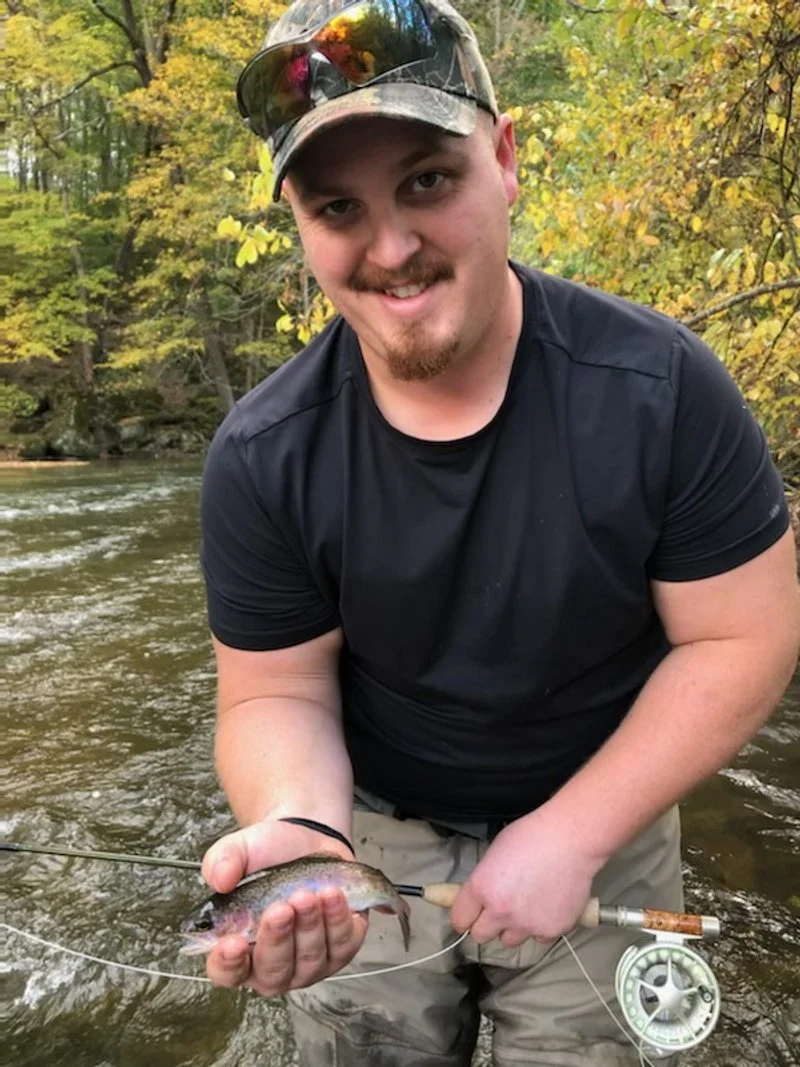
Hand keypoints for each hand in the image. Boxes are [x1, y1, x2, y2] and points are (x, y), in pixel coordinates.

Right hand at [200, 820, 368, 995]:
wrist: (307, 839)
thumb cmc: (268, 855)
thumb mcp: (239, 850)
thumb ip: (221, 862)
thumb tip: (220, 880)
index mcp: (238, 948)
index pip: (227, 973)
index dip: (228, 964)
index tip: (233, 942)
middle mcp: (272, 965)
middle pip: (273, 973)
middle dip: (277, 939)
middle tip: (281, 908)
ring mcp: (308, 963)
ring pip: (310, 961)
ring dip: (309, 927)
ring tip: (307, 894)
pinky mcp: (341, 949)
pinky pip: (342, 945)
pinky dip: (337, 921)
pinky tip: (332, 895)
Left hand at [449, 804, 603, 946]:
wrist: (570, 840)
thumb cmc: (532, 836)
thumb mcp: (495, 853)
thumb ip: (484, 881)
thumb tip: (481, 897)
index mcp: (481, 888)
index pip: (460, 919)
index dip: (465, 916)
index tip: (470, 915)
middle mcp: (500, 911)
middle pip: (481, 936)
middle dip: (487, 925)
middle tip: (500, 911)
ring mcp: (526, 924)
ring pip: (510, 940)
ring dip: (514, 928)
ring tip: (528, 906)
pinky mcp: (550, 931)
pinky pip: (539, 938)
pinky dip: (542, 927)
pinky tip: (548, 906)